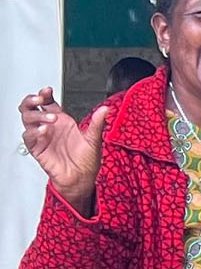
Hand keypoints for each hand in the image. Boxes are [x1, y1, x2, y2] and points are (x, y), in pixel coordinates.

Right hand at [18, 88, 106, 209]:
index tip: (47, 90)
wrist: (82, 178)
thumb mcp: (94, 139)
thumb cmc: (86, 159)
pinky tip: (44, 130)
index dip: (44, 94)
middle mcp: (50, 127)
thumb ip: (97, 123)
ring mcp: (42, 137)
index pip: (47, 102)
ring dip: (36, 116)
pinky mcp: (37, 148)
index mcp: (62, 121)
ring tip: (51, 118)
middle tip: (40, 99)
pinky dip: (34, 132)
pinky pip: (28, 137)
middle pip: (30, 107)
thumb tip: (105, 109)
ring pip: (27, 119)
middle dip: (32, 100)